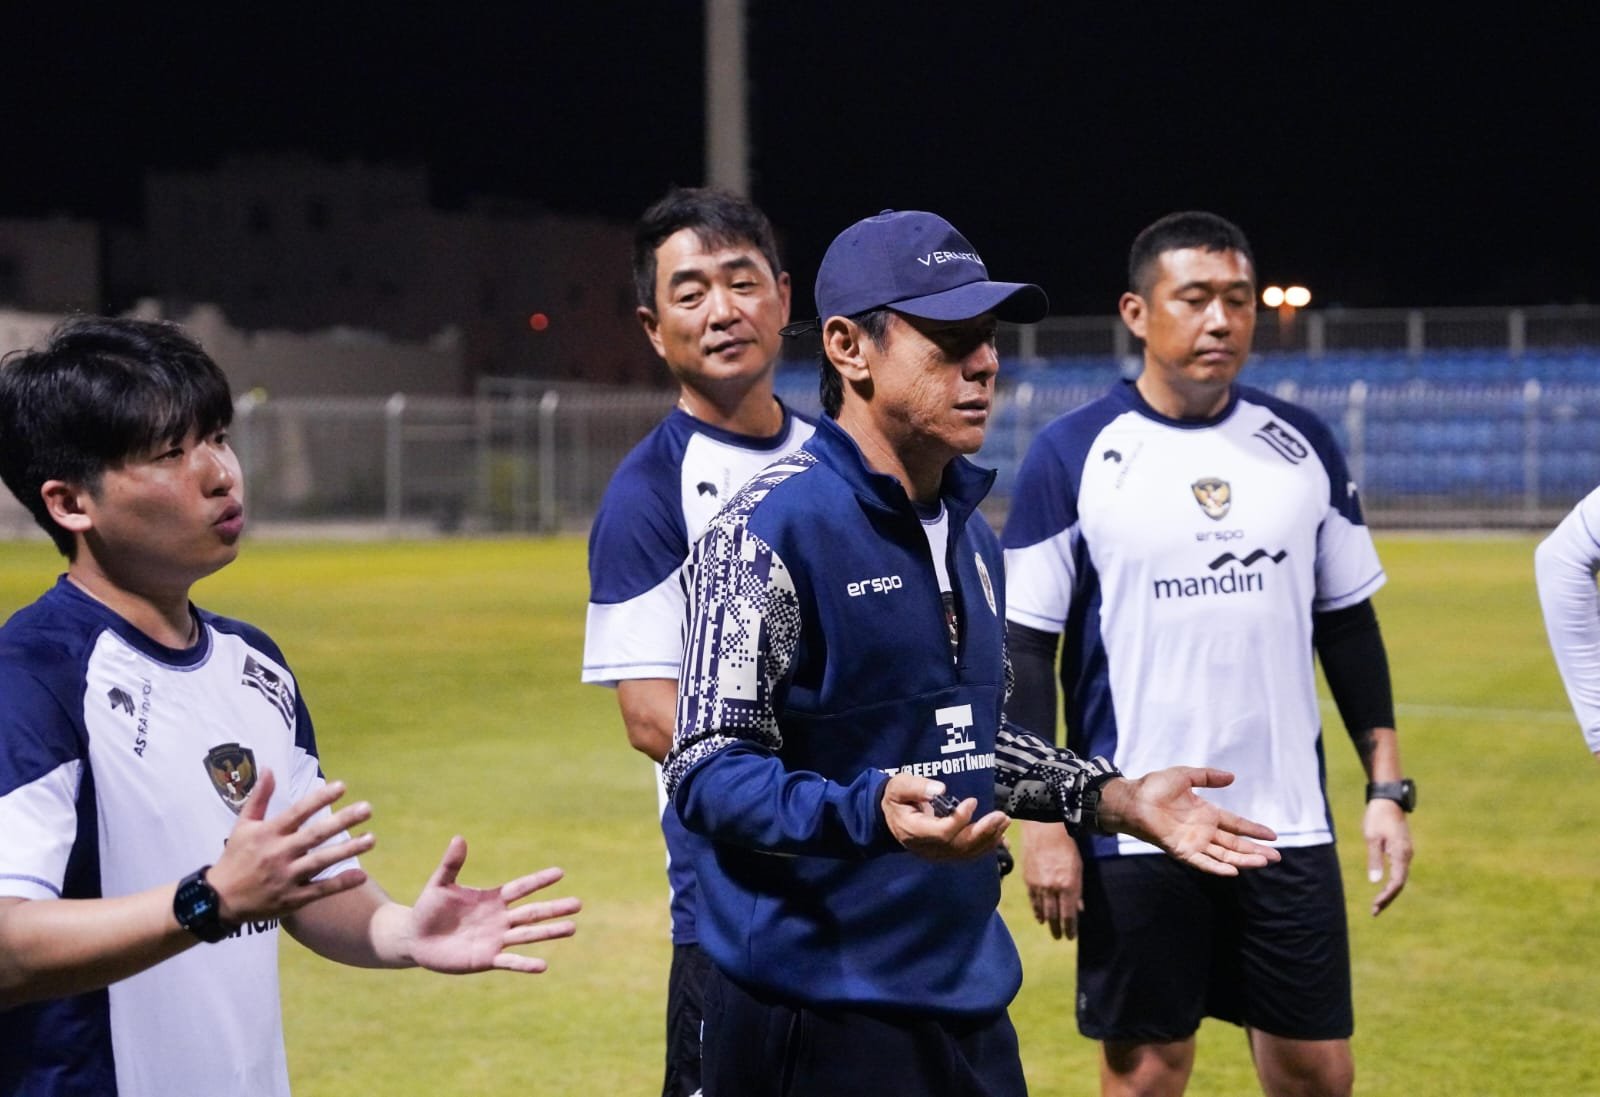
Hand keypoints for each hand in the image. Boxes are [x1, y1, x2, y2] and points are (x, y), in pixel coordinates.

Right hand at [208, 769, 373, 923]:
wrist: (219, 900)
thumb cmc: (235, 858)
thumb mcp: (242, 825)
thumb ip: (259, 797)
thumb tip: (268, 768)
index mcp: (268, 833)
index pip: (298, 812)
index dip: (320, 799)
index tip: (342, 786)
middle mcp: (279, 853)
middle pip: (315, 835)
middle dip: (342, 821)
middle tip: (367, 809)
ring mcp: (287, 877)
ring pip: (322, 861)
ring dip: (348, 850)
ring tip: (372, 839)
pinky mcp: (292, 899)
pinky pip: (320, 890)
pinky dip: (341, 883)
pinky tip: (362, 875)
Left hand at [407, 837, 580, 973]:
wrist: (416, 939)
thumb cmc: (429, 909)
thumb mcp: (440, 884)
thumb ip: (451, 864)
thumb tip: (459, 838)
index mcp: (493, 898)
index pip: (521, 888)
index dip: (539, 880)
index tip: (560, 872)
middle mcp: (500, 919)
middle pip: (532, 912)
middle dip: (555, 908)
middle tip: (579, 904)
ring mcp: (496, 939)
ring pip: (528, 935)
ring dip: (550, 932)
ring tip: (573, 928)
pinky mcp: (486, 959)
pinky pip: (510, 961)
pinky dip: (526, 963)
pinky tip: (543, 965)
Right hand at [881, 775, 1008, 861]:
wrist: (891, 818)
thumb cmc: (897, 799)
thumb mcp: (899, 787)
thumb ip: (916, 787)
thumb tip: (941, 789)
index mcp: (914, 831)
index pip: (942, 832)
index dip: (960, 819)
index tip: (972, 801)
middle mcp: (927, 847)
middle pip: (959, 845)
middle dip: (983, 831)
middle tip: (1001, 816)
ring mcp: (938, 854)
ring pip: (967, 852)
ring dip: (989, 838)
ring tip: (1004, 821)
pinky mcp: (946, 854)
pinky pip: (969, 854)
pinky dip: (987, 846)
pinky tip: (1001, 837)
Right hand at [1021, 819, 1081, 939]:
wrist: (1044, 831)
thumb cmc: (1066, 849)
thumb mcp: (1078, 869)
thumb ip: (1078, 891)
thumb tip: (1079, 909)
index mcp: (1068, 886)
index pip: (1069, 916)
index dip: (1070, 929)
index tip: (1071, 937)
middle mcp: (1053, 889)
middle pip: (1055, 917)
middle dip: (1058, 929)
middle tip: (1060, 937)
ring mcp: (1039, 886)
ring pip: (1043, 911)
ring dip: (1048, 923)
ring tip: (1051, 930)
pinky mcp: (1028, 881)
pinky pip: (1033, 901)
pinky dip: (1037, 911)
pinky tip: (1040, 918)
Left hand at [1096, 767, 1280, 875]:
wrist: (1133, 798)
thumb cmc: (1154, 786)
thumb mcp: (1185, 775)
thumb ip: (1208, 776)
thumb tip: (1232, 777)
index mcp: (1207, 813)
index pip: (1236, 824)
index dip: (1254, 830)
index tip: (1273, 836)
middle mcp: (1204, 831)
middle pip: (1235, 844)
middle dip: (1256, 850)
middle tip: (1277, 857)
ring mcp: (1194, 842)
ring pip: (1224, 855)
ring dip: (1243, 860)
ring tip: (1264, 862)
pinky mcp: (1182, 850)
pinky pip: (1202, 862)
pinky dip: (1217, 868)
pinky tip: (1234, 872)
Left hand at [1363, 798, 1411, 915]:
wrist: (1387, 799)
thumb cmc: (1378, 816)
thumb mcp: (1372, 838)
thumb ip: (1374, 859)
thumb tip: (1375, 881)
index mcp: (1401, 854)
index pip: (1397, 882)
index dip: (1386, 896)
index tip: (1375, 906)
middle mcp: (1407, 855)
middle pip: (1400, 883)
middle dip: (1388, 898)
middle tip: (1375, 910)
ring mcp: (1406, 852)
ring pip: (1400, 877)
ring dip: (1390, 891)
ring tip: (1378, 903)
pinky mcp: (1402, 848)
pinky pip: (1399, 869)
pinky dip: (1392, 880)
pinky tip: (1383, 886)